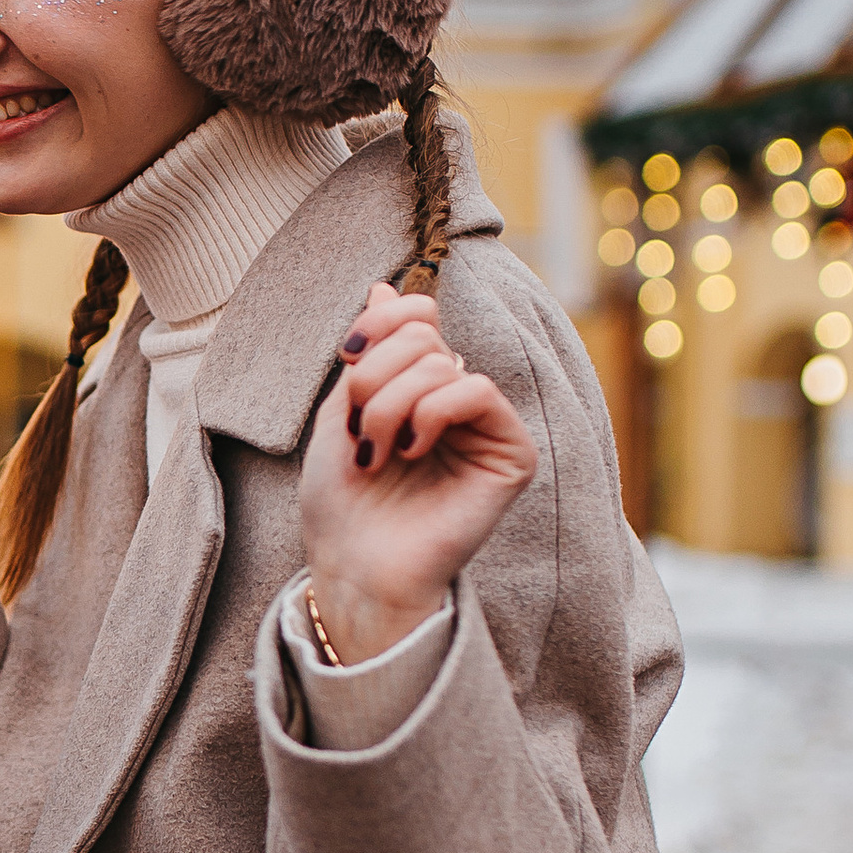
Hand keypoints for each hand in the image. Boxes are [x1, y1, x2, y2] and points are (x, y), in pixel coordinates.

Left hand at [297, 283, 537, 657]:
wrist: (352, 567)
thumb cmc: (342, 502)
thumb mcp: (341, 410)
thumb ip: (369, 351)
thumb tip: (384, 286)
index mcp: (418, 386)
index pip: (418, 314)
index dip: (381, 322)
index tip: (347, 355)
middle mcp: (456, 401)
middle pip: (422, 335)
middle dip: (373, 378)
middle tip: (358, 433)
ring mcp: (487, 427)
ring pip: (442, 362)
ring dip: (390, 406)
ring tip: (376, 455)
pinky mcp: (511, 455)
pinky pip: (477, 392)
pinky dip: (432, 414)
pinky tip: (414, 452)